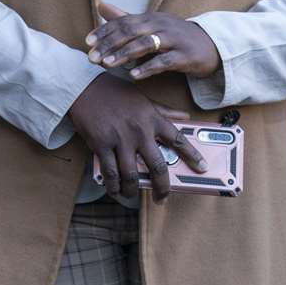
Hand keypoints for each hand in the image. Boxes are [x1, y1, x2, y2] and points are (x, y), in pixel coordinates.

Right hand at [66, 72, 206, 202]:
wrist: (83, 86)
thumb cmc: (113, 91)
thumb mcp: (142, 98)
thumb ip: (163, 111)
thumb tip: (184, 117)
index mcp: (152, 118)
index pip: (178, 140)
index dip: (192, 156)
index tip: (203, 169)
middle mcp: (139, 131)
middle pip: (158, 167)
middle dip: (162, 187)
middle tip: (162, 198)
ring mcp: (120, 139)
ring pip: (131, 175)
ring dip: (133, 191)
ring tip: (132, 195)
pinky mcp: (101, 144)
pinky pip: (110, 172)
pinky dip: (113, 186)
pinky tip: (114, 190)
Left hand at [86, 2, 220, 80]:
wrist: (212, 45)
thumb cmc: (175, 36)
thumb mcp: (150, 25)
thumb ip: (125, 18)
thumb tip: (100, 5)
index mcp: (150, 18)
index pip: (123, 22)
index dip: (104, 31)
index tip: (87, 43)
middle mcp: (161, 25)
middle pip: (131, 32)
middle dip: (109, 44)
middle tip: (91, 57)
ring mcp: (174, 39)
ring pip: (146, 44)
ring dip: (124, 54)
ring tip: (107, 63)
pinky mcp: (186, 56)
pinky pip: (165, 61)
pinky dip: (149, 67)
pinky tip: (135, 75)